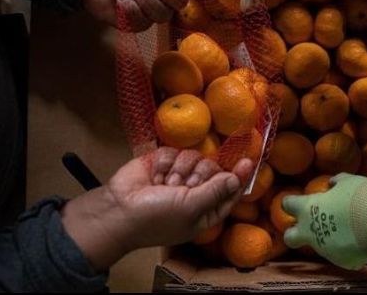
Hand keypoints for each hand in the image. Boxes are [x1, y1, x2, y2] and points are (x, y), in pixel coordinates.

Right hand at [61, 148, 253, 270]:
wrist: (118, 210)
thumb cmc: (156, 217)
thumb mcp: (192, 207)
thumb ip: (216, 190)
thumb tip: (237, 177)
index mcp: (204, 211)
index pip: (228, 191)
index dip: (238, 177)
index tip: (248, 161)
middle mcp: (194, 192)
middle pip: (212, 169)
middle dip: (198, 175)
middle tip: (183, 186)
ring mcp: (177, 174)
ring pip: (194, 156)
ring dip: (178, 170)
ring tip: (164, 184)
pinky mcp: (162, 161)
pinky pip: (174, 150)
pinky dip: (164, 163)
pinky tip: (154, 176)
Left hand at [282, 173, 366, 270]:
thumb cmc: (360, 196)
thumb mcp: (347, 181)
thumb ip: (336, 182)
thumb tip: (332, 183)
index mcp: (308, 209)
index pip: (288, 204)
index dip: (291, 203)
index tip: (297, 202)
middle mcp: (311, 231)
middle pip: (290, 237)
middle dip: (294, 234)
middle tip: (308, 229)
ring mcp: (325, 250)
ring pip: (320, 247)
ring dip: (329, 239)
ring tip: (350, 230)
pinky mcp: (342, 262)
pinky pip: (342, 255)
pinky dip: (349, 249)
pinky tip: (362, 241)